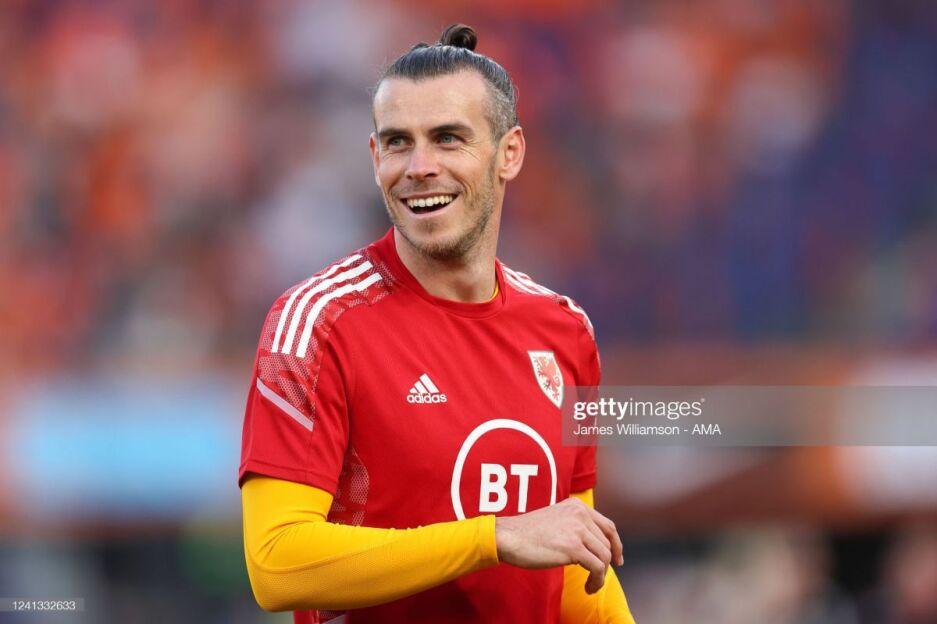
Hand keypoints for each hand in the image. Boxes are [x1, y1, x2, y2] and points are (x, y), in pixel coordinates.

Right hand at [494, 497, 623, 593]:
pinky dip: (597, 581)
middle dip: (607, 564)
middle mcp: (580, 514)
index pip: (608, 526)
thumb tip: (593, 546)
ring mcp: (577, 530)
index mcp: (576, 506)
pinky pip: (597, 567)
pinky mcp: (573, 548)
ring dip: (601, 575)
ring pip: (605, 556)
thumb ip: (574, 525)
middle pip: (607, 543)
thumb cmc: (527, 533)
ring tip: (591, 585)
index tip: (617, 559)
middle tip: (598, 578)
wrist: (509, 537)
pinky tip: (588, 588)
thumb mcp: (555, 519)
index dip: (616, 544)